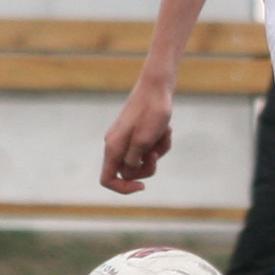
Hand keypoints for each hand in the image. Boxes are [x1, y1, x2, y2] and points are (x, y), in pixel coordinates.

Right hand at [99, 81, 174, 195]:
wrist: (158, 86)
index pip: (107, 180)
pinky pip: (148, 148)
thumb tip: (129, 172)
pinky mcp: (136, 132)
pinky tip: (167, 130)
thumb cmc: (151, 112)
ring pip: (142, 160)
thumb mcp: (144, 141)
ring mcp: (125, 138)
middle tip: (157, 153)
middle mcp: (115, 145)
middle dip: (147, 168)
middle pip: (128, 172)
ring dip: (157, 152)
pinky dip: (160, 143)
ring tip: (165, 134)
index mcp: (113, 148)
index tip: (143, 186)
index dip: (123, 188)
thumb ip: (134, 161)